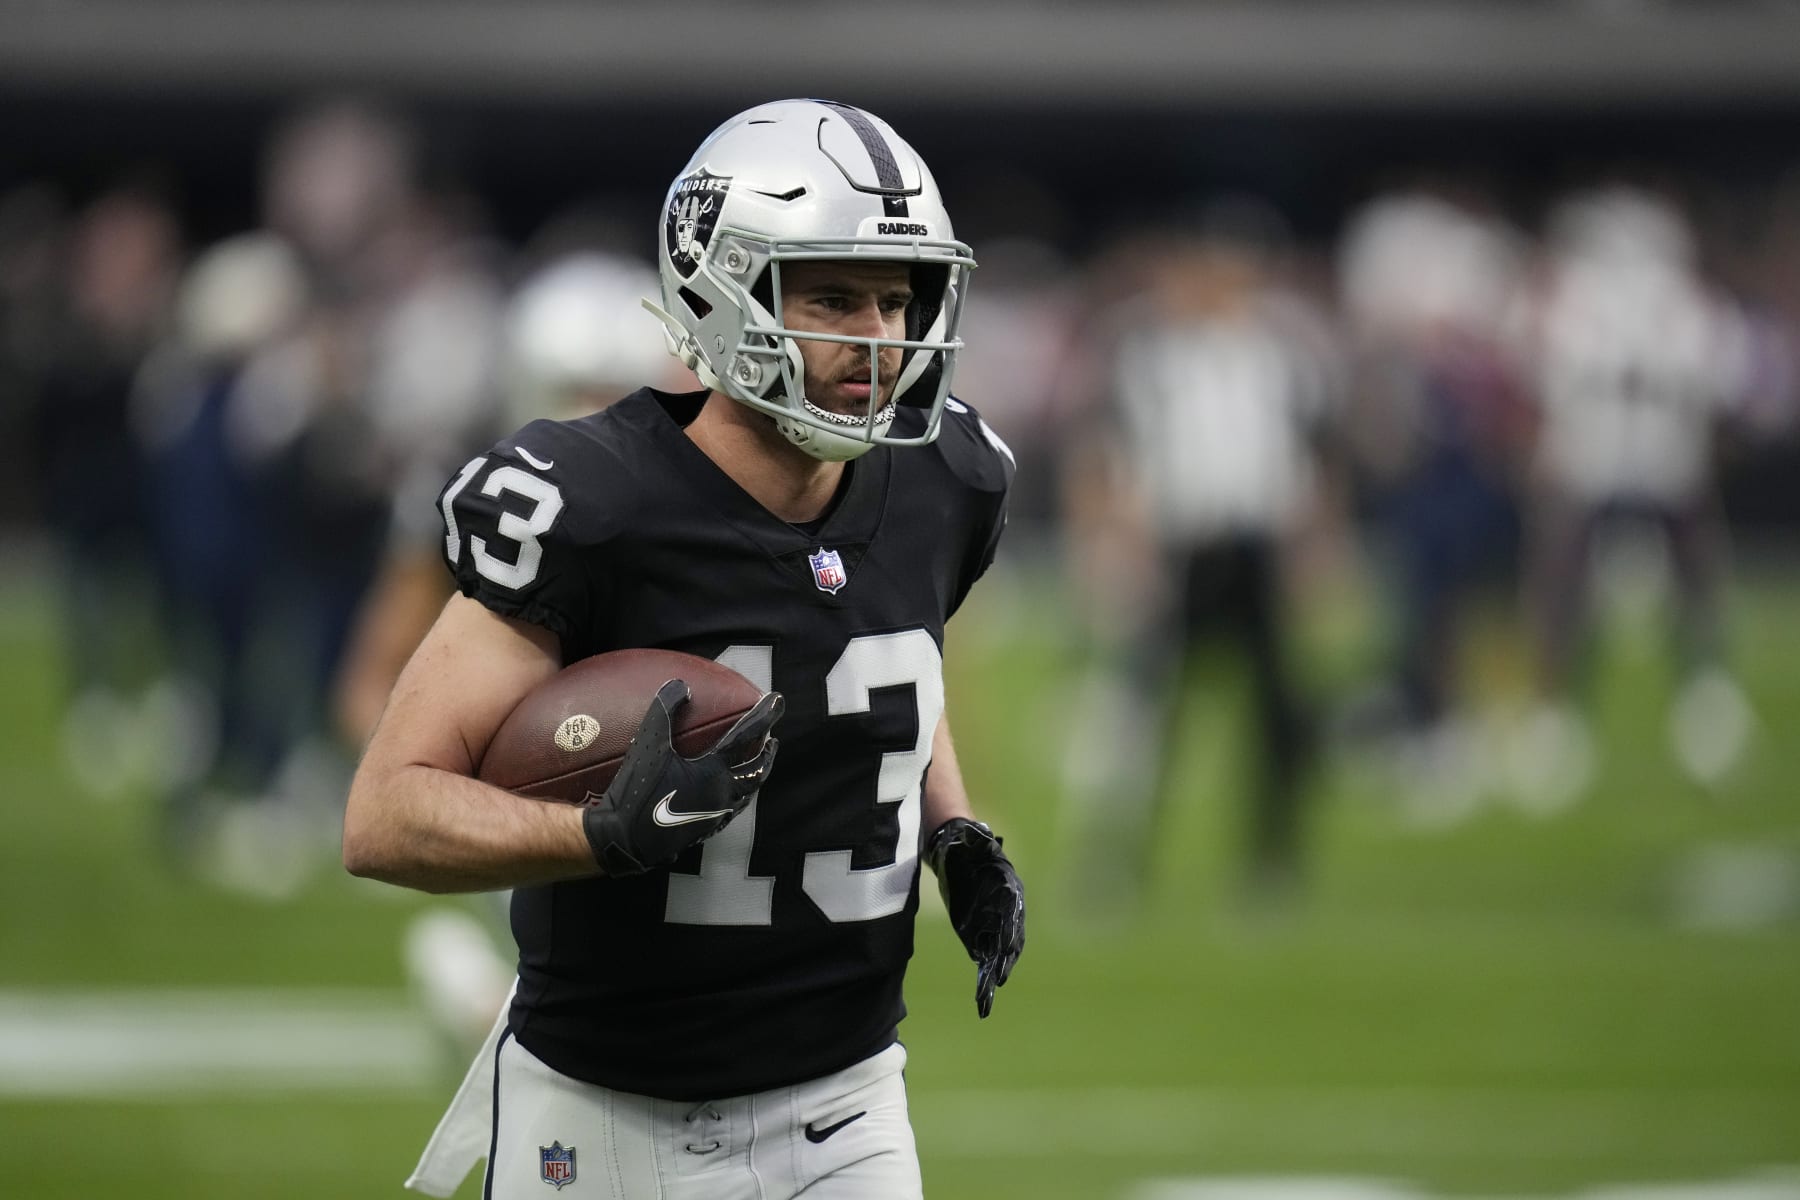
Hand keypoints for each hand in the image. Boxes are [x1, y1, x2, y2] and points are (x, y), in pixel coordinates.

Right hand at [582, 680, 781, 876]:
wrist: (625, 841)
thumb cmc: (636, 791)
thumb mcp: (647, 744)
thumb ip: (664, 710)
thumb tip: (681, 685)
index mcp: (714, 772)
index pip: (747, 736)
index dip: (765, 715)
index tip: (778, 700)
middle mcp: (723, 795)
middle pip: (757, 770)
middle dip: (768, 753)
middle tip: (772, 739)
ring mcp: (716, 816)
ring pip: (747, 793)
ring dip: (755, 775)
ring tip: (755, 765)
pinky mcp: (705, 831)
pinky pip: (731, 810)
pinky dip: (738, 796)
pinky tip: (727, 795)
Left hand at [924, 817, 1024, 1017]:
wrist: (956, 854)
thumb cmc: (968, 846)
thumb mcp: (973, 840)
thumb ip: (976, 840)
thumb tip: (975, 832)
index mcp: (1009, 891)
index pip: (1013, 914)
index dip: (1012, 931)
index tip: (1009, 948)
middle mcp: (1005, 912)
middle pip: (1009, 940)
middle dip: (1005, 960)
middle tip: (999, 979)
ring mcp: (992, 925)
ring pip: (997, 954)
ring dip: (994, 976)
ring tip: (987, 1000)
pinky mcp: (977, 933)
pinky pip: (983, 957)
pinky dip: (984, 976)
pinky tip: (982, 996)